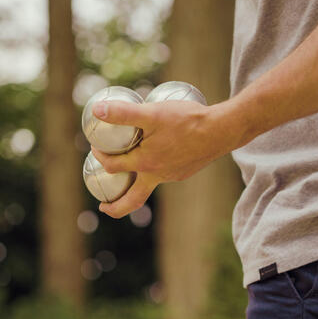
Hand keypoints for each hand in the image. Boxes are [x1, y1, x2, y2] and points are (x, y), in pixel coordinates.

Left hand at [91, 99, 237, 217]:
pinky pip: (165, 173)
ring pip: (149, 184)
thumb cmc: (187, 121)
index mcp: (146, 164)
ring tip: (129, 175)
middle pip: (132, 201)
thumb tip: (97, 110)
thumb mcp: (152, 113)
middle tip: (103, 207)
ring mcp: (173, 176)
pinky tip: (158, 153)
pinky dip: (156, 168)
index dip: (100, 157)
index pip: (113, 167)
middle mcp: (158, 176)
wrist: (222, 130)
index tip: (95, 148)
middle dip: (115, 208)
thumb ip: (123, 113)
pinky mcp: (185, 172)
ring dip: (136, 183)